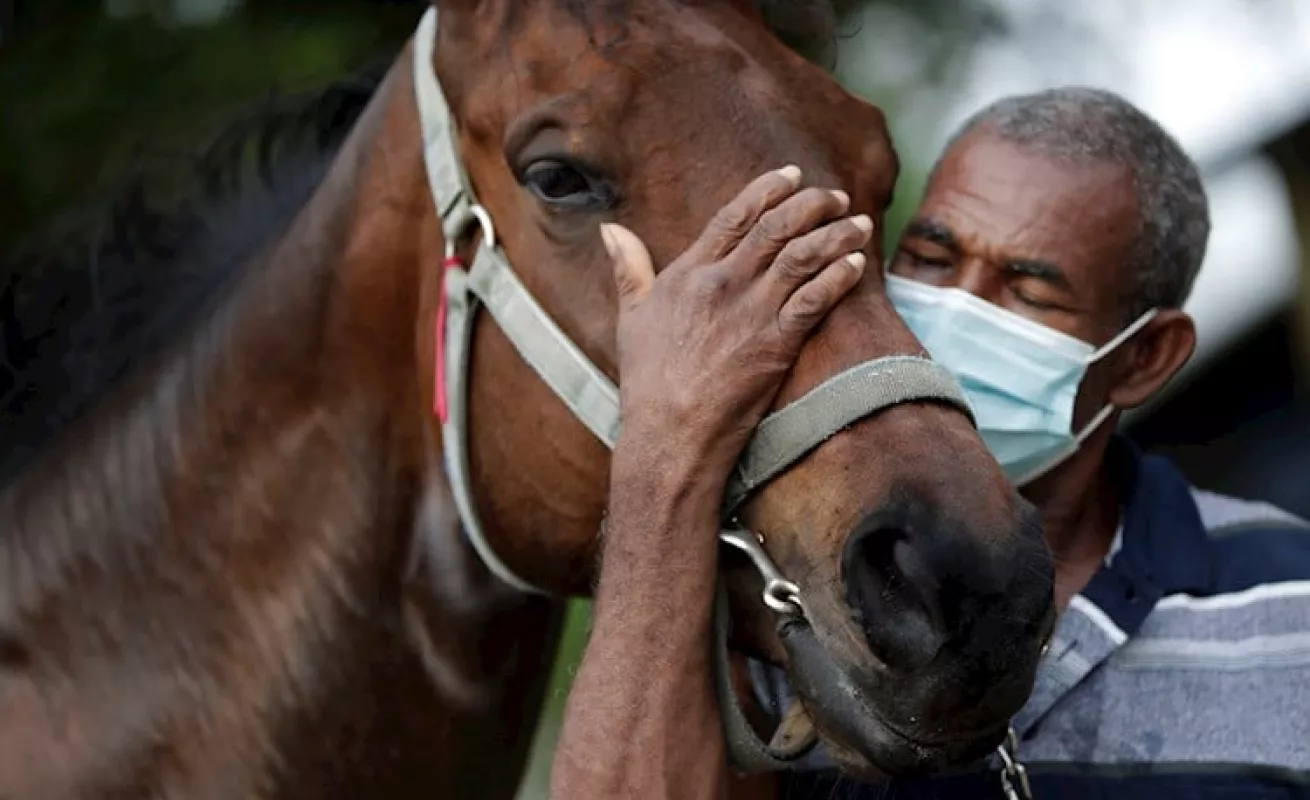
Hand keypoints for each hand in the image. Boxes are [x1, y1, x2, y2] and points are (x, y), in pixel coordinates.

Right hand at [602, 165, 872, 487]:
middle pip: (776, 227)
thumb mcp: (630, 317)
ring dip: (836, 235)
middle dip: (813, 205)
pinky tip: (857, 263)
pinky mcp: (776, 343)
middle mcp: (722, 284)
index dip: (768, 190)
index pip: (734, 216)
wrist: (669, 434)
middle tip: (837, 197)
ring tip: (860, 224)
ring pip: (803, 256)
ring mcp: (751, 312)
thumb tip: (610, 228)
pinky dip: (840, 276)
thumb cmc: (647, 382)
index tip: (793, 176)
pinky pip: (816, 298)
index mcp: (688, 273)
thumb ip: (628, 267)